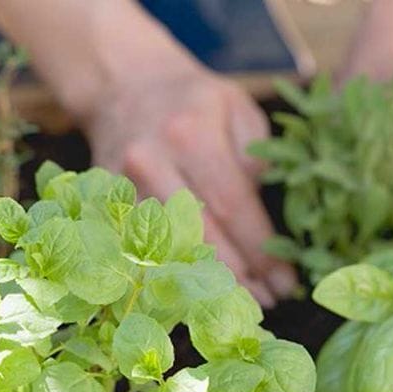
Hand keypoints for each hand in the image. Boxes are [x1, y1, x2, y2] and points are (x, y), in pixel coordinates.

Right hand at [83, 68, 295, 305]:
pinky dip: (173, 275)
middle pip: (202, 236)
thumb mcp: (237, 108)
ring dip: (208, 285)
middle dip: (241, 276)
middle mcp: (152, 163)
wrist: (124, 86)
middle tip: (270, 302)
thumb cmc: (193, 101)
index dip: (261, 251)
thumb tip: (265, 215)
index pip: (234, 207)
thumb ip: (256, 158)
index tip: (286, 280)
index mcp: (192, 136)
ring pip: (170, 251)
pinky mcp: (106, 205)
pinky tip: (198, 294)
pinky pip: (143, 250)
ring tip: (242, 305)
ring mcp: (123, 187)